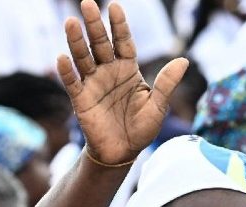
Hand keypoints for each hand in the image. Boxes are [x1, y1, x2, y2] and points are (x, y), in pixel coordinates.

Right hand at [57, 0, 186, 165]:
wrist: (122, 153)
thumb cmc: (141, 129)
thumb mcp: (158, 106)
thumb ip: (167, 84)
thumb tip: (183, 61)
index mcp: (128, 69)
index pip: (123, 41)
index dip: (119, 25)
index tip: (115, 7)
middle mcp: (109, 72)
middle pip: (100, 43)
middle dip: (94, 24)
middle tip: (87, 3)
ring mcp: (93, 84)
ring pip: (83, 58)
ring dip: (76, 41)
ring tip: (71, 22)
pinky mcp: (81, 100)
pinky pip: (73, 83)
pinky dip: (67, 71)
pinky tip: (61, 58)